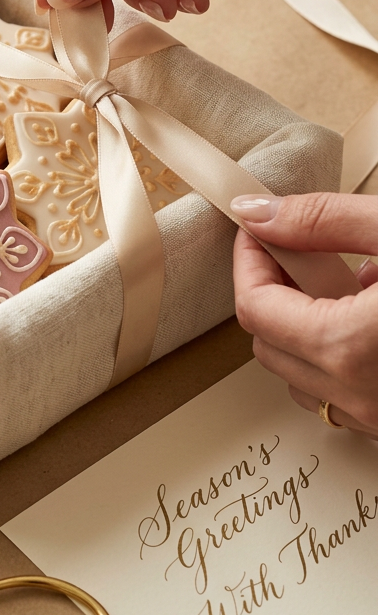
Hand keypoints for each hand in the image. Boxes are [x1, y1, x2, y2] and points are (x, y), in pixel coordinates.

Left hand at [231, 192, 377, 434]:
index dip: (248, 262)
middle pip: (267, 343)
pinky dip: (340, 361)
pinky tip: (373, 324)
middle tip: (301, 255)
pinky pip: (340, 399)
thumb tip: (259, 215)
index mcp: (349, 345)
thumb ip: (324, 221)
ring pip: (299, 377)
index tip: (256, 234)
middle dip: (274, 294)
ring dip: (306, 332)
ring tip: (351, 291)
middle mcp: (359, 394)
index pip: (253, 307)